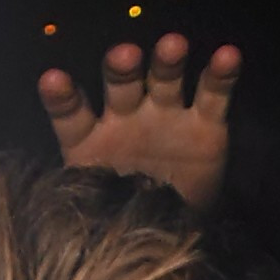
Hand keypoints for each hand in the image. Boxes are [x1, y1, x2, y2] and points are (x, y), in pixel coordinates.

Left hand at [40, 33, 240, 211]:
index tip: (52, 80)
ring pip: (166, 80)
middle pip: (122, 84)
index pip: (72, 113)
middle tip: (123, 56)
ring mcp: (167, 115)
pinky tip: (228, 56)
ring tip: (172, 46)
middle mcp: (127, 117)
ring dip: (167, 62)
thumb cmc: (122, 215)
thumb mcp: (96, 209)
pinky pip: (213, 95)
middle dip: (122, 69)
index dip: (63, 97)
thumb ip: (84, 199)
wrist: (170, 232)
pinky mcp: (205, 123)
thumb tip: (61, 216)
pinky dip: (221, 75)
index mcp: (92, 138)